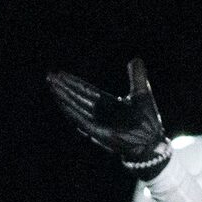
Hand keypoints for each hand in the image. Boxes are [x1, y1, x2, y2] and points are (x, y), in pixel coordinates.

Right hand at [44, 57, 171, 176]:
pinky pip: (81, 120)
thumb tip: (135, 59)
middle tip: (50, 76)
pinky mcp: (98, 132)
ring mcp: (97, 122)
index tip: (60, 74)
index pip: (85, 90)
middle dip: (63, 87)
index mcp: (107, 104)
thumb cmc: (147, 121)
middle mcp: (99, 113)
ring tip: (52, 86)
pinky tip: (62, 103)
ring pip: (75, 107)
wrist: (151, 142)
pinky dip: (71, 112)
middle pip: (76, 96)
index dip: (73, 82)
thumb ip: (136, 77)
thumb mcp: (141, 93)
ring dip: (63, 96)